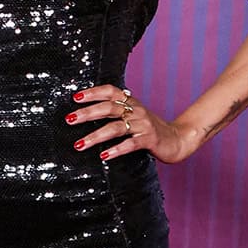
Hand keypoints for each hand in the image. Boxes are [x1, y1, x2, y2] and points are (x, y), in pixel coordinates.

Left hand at [65, 84, 195, 165]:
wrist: (177, 139)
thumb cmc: (149, 129)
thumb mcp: (132, 116)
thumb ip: (115, 112)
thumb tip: (85, 112)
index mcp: (131, 102)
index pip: (111, 91)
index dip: (94, 92)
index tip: (76, 97)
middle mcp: (136, 111)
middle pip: (109, 108)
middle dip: (87, 113)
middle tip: (69, 120)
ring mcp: (143, 125)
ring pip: (115, 128)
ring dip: (95, 136)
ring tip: (79, 145)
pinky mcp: (149, 140)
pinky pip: (130, 144)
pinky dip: (116, 150)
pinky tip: (104, 156)